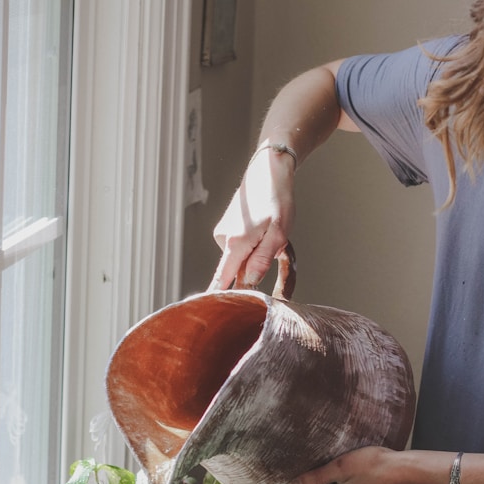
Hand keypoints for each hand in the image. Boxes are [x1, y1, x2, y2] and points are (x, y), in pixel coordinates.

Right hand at [208, 147, 295, 291]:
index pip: (222, 278)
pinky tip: (261, 228)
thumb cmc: (277, 200)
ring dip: (256, 253)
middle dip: (254, 268)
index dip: (216, 296)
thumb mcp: (278, 234)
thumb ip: (261, 261)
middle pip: (235, 270)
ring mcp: (223, 233)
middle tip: (275, 250)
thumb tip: (248, 283)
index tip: (205, 312)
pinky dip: (251, 244)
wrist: (269, 171)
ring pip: (239, 257)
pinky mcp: (226, 228)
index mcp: (236, 243)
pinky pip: (239, 247)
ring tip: (270, 232)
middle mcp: (223, 239)